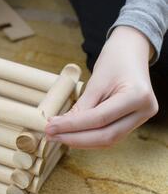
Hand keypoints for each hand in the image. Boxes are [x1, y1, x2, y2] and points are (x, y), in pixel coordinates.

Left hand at [45, 26, 158, 148]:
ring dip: (80, 141)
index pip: (99, 119)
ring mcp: (141, 118)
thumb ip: (81, 106)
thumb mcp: (96, 81)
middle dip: (75, 138)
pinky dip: (89, 137)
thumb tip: (59, 126)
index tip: (49, 127)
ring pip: (108, 140)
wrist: (131, 52)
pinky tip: (70, 134)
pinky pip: (109, 135)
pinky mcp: (132, 122)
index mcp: (138, 97)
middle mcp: (144, 111)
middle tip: (51, 135)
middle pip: (106, 136)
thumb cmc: (114, 61)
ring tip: (57, 136)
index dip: (72, 126)